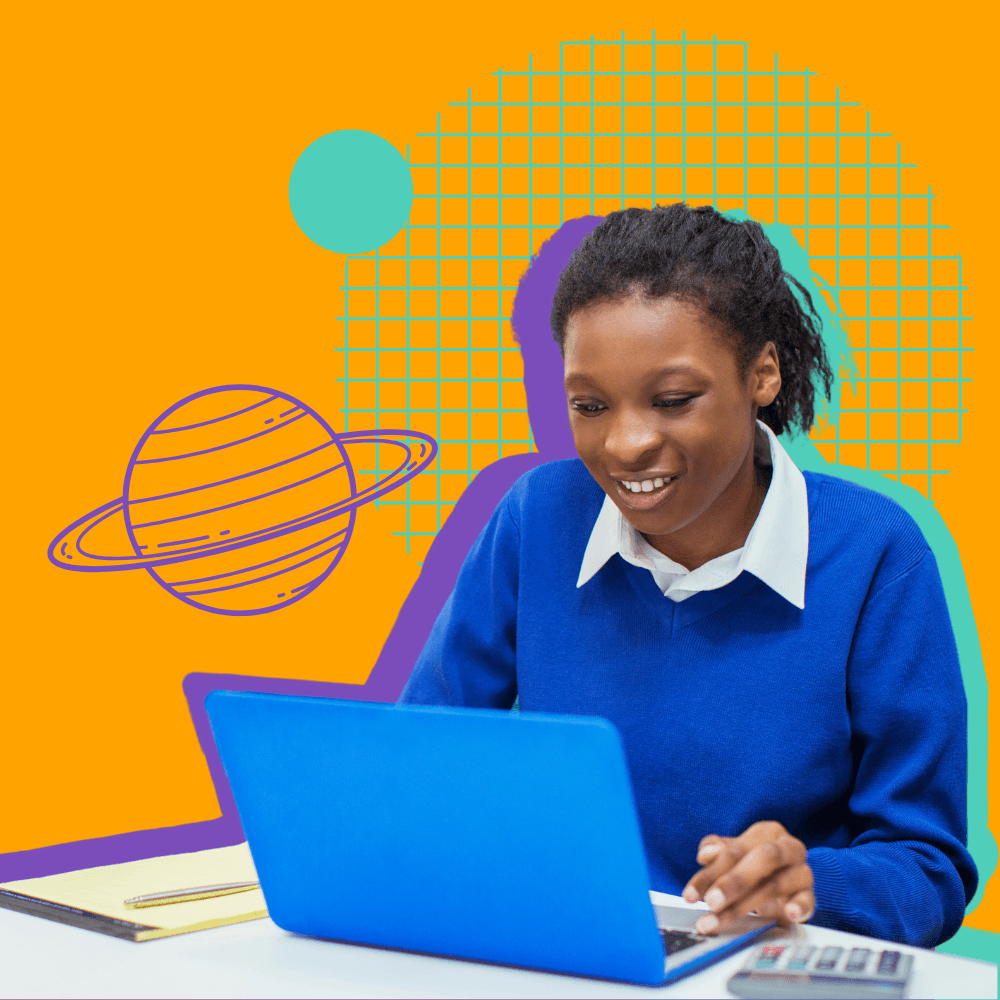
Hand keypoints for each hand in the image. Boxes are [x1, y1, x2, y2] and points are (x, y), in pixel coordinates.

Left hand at [681, 820, 814, 934]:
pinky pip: (808, 900)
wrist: (792, 875)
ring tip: (720, 920)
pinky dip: (800, 906)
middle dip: (733, 882)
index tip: (690, 894)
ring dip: (745, 906)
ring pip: (776, 885)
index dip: (710, 872)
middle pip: (762, 859)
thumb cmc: (756, 863)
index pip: (735, 850)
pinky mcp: (810, 894)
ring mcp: (802, 871)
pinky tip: (789, 914)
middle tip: (710, 902)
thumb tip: (705, 855)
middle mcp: (787, 848)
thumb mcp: (736, 853)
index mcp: (766, 832)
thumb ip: (717, 851)